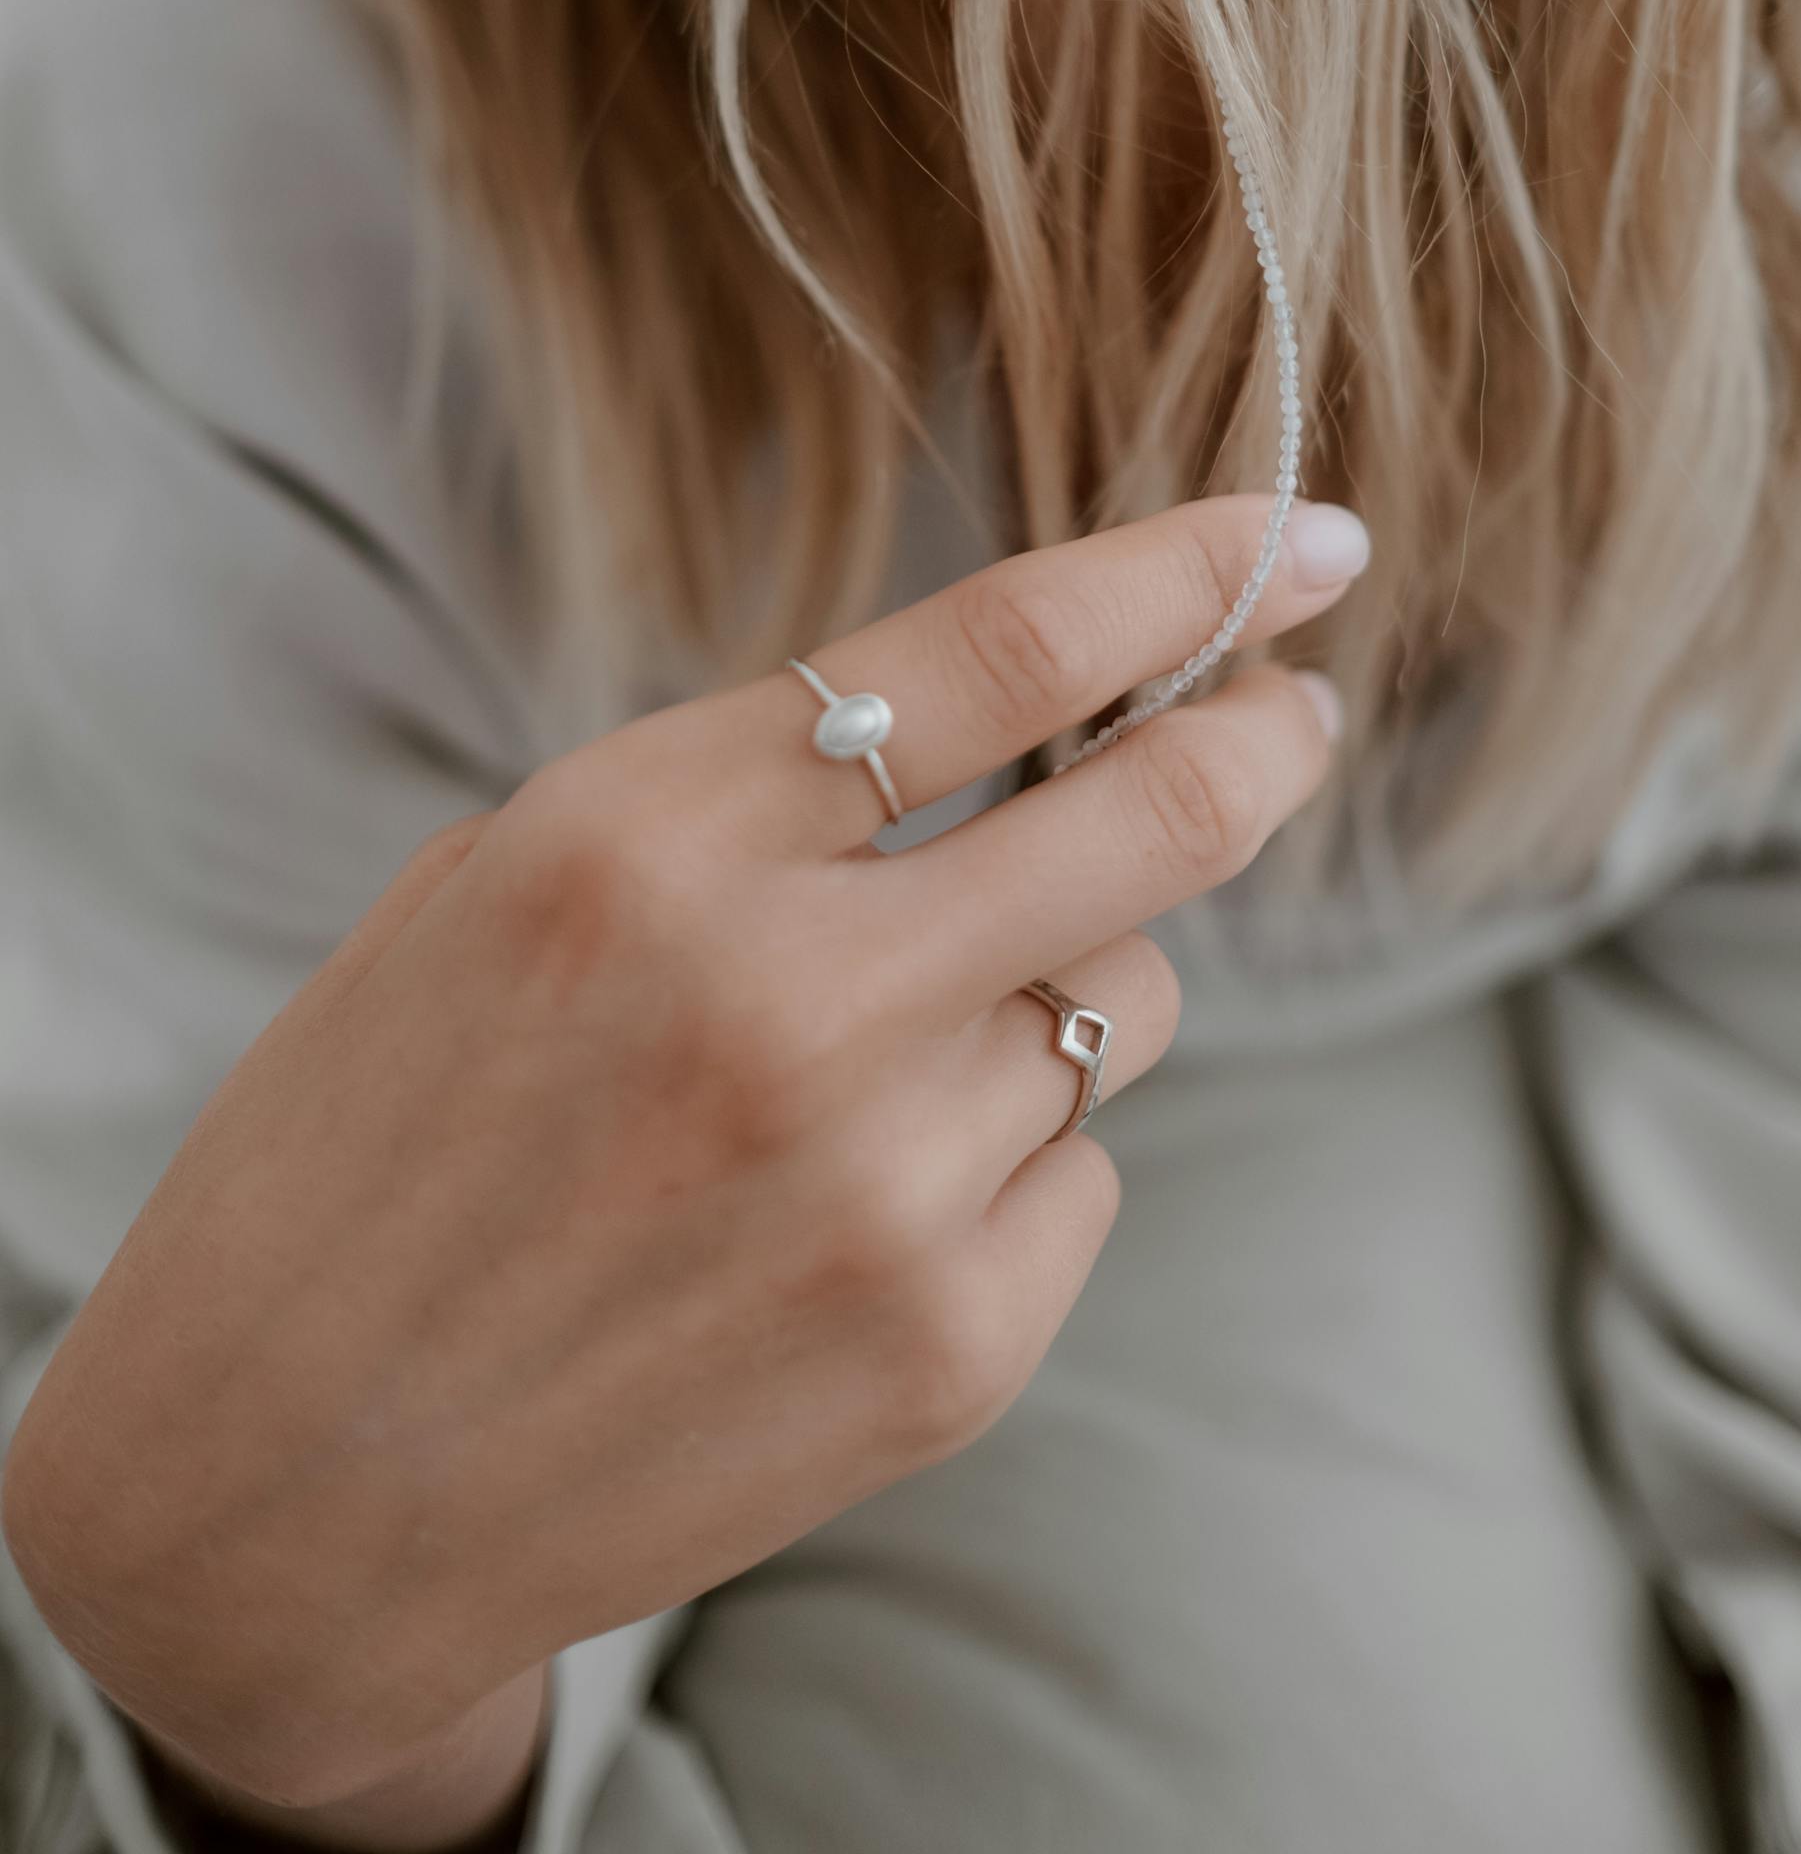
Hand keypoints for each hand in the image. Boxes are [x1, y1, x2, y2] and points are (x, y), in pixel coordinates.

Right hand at [1, 493, 1358, 1810]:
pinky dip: (1015, 1152)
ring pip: (1123, 1000)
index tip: (1294, 534)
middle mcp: (788, 997)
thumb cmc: (377, 1144)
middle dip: (1261, 732)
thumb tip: (1022, 726)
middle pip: (1152, 814)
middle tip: (1294, 705)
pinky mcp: (946, 1350)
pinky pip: (1082, 1173)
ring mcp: (883, 1188)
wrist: (277, 1496)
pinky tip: (860, 1201)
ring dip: (1066, 977)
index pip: (1001, 647)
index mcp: (645, 835)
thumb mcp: (500, 888)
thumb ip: (744, 800)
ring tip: (902, 1039)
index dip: (1184, 571)